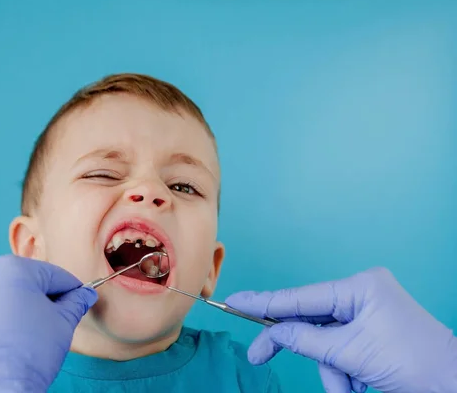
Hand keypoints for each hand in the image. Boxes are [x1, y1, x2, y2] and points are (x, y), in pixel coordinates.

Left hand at [0, 254, 96, 392]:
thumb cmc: (28, 355)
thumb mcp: (63, 325)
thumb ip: (75, 303)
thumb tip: (84, 295)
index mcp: (13, 268)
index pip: (50, 275)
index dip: (67, 290)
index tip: (73, 302)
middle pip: (15, 282)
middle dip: (30, 299)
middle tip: (40, 326)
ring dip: (0, 310)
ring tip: (10, 338)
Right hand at [225, 267, 456, 392]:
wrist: (454, 386)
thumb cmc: (413, 363)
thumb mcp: (350, 353)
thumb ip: (305, 340)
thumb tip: (275, 333)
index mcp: (360, 287)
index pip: (300, 297)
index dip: (264, 302)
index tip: (236, 301)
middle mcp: (362, 294)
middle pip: (312, 323)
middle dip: (308, 352)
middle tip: (259, 357)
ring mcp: (367, 313)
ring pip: (326, 344)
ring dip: (333, 371)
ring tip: (351, 387)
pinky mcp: (371, 332)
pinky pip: (341, 351)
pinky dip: (344, 373)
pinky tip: (360, 384)